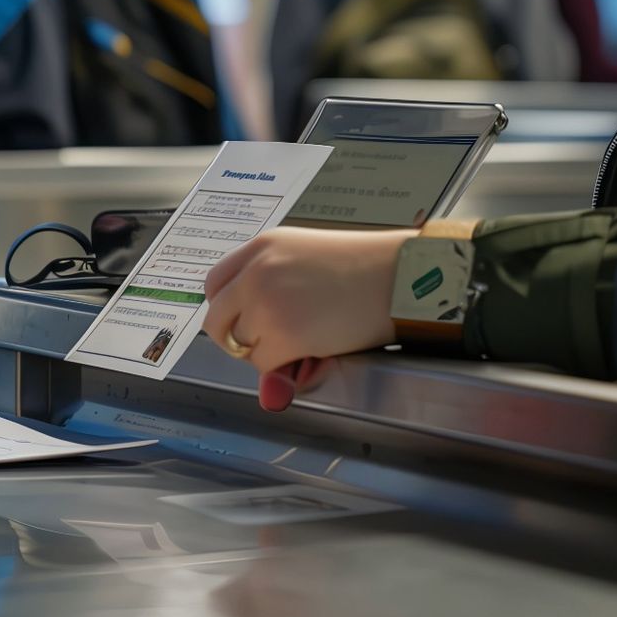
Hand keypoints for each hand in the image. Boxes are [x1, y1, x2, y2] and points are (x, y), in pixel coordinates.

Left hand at [201, 226, 413, 376]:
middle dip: (238, 339)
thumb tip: (254, 333)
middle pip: (217, 319)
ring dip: (268, 354)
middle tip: (268, 344)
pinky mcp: (285, 333)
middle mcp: (256, 272)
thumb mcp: (308, 259)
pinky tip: (312, 353)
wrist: (402, 275)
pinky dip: (284, 369)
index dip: (226, 309)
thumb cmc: (368, 267)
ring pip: (242, 346)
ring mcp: (267, 302)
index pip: (215, 285)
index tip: (239, 322)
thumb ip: (273, 287)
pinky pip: (266, 365)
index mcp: (261, 246)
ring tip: (304, 343)